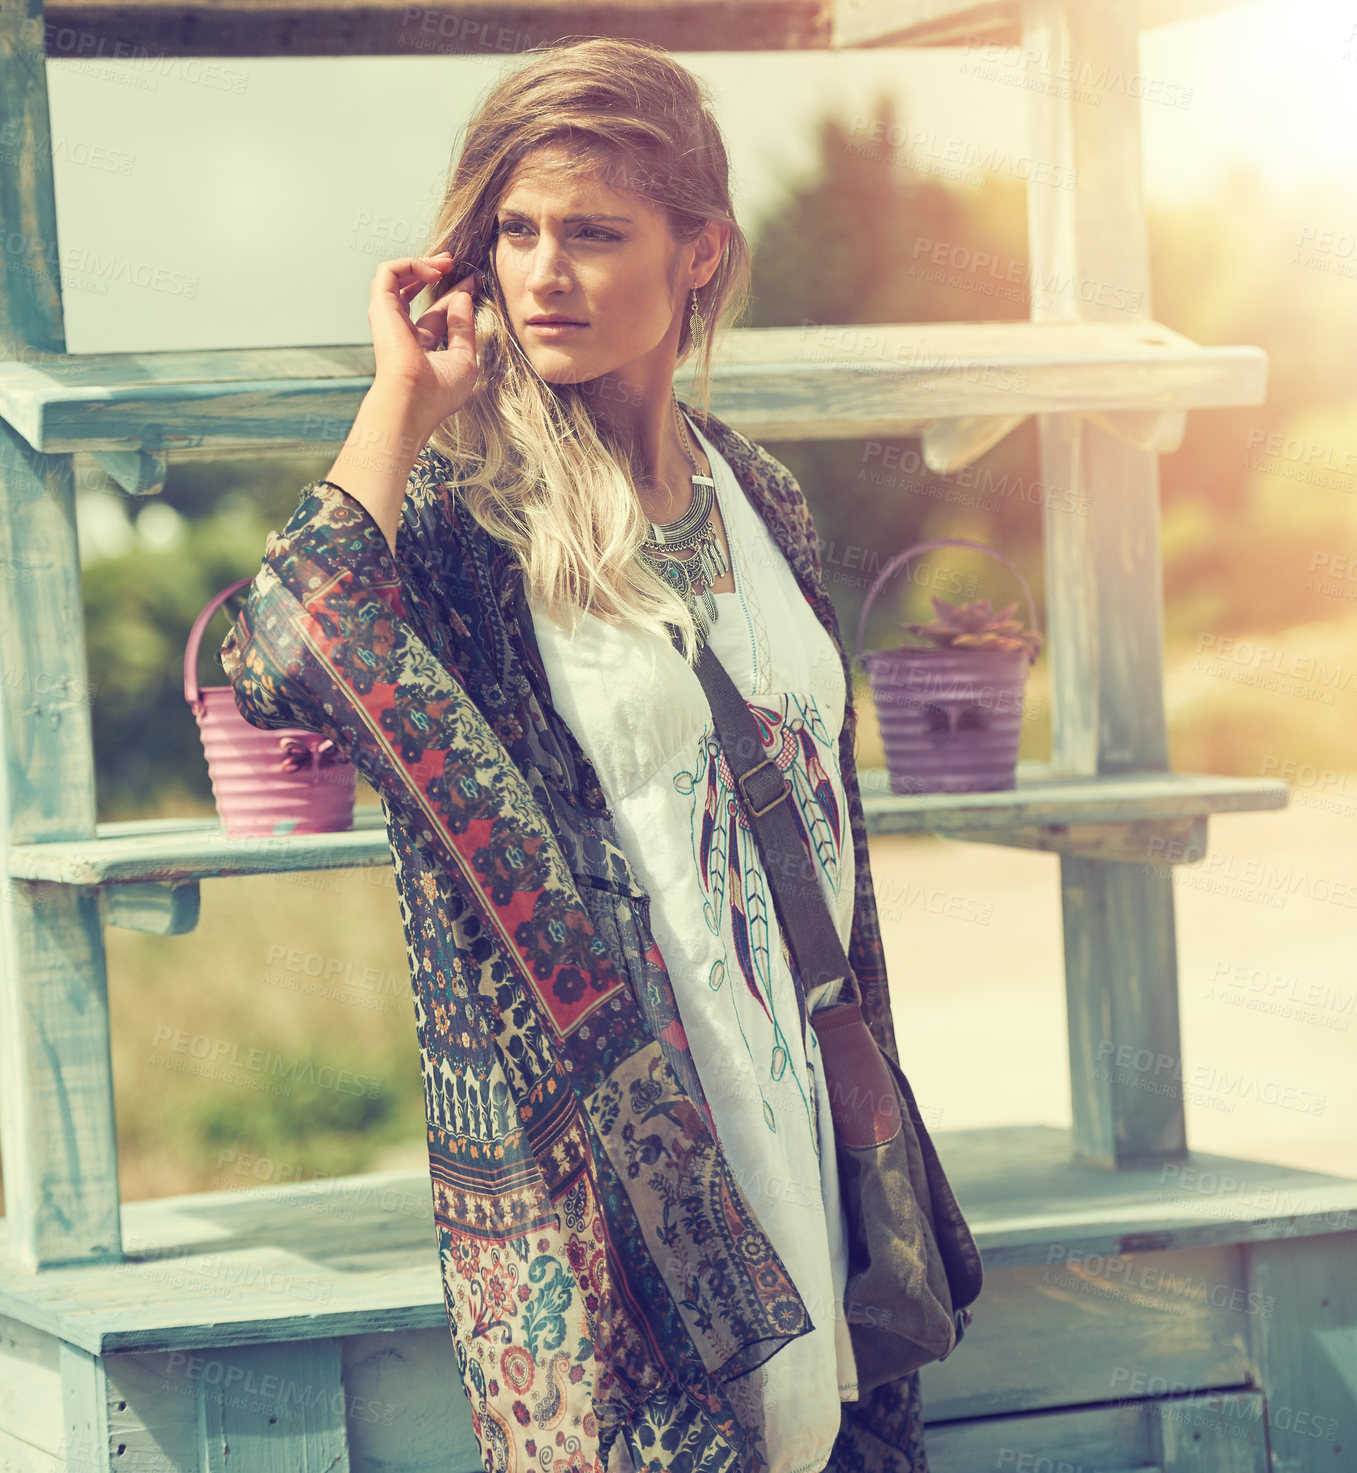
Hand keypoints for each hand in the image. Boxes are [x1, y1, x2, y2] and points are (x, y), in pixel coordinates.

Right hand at [368, 252, 479, 432]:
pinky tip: (433, 272)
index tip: (475, 282)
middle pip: (417, 292)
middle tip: (454, 263)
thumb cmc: (437, 394)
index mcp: (420, 346)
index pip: (437, 312)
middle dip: (435, 272)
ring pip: (398, 278)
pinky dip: (411, 264)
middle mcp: (402, 331)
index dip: (456, 295)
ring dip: (422, 263)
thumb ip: (463, 327)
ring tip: (445, 262)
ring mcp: (389, 319)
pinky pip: (388, 272)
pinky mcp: (381, 307)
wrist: (413, 401)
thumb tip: (464, 297)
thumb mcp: (464, 358)